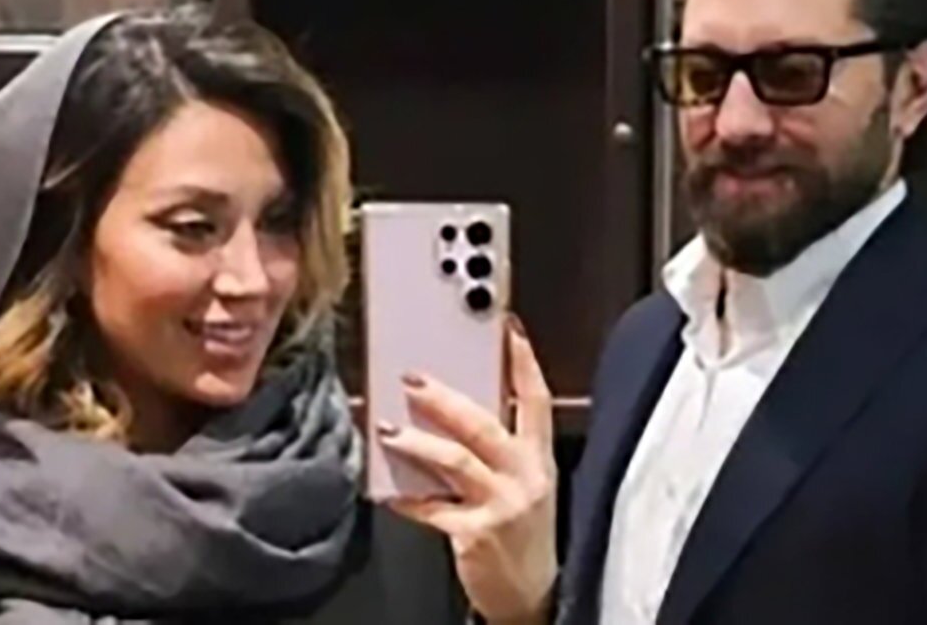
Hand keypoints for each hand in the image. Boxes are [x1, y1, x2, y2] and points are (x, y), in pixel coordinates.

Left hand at [381, 317, 557, 623]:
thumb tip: (453, 409)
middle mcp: (525, 477)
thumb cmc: (523, 534)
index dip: (522, 362)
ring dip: (418, 443)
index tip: (506, 329)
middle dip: (446, 399)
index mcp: (538, 459)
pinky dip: (408, 499)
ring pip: (457, 461)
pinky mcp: (476, 535)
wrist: (533, 596)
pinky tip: (388, 492)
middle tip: (412, 378)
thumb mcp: (525, 485)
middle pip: (485, 425)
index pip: (535, 400)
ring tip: (389, 430)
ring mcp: (502, 506)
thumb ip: (500, 449)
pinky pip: (433, 510)